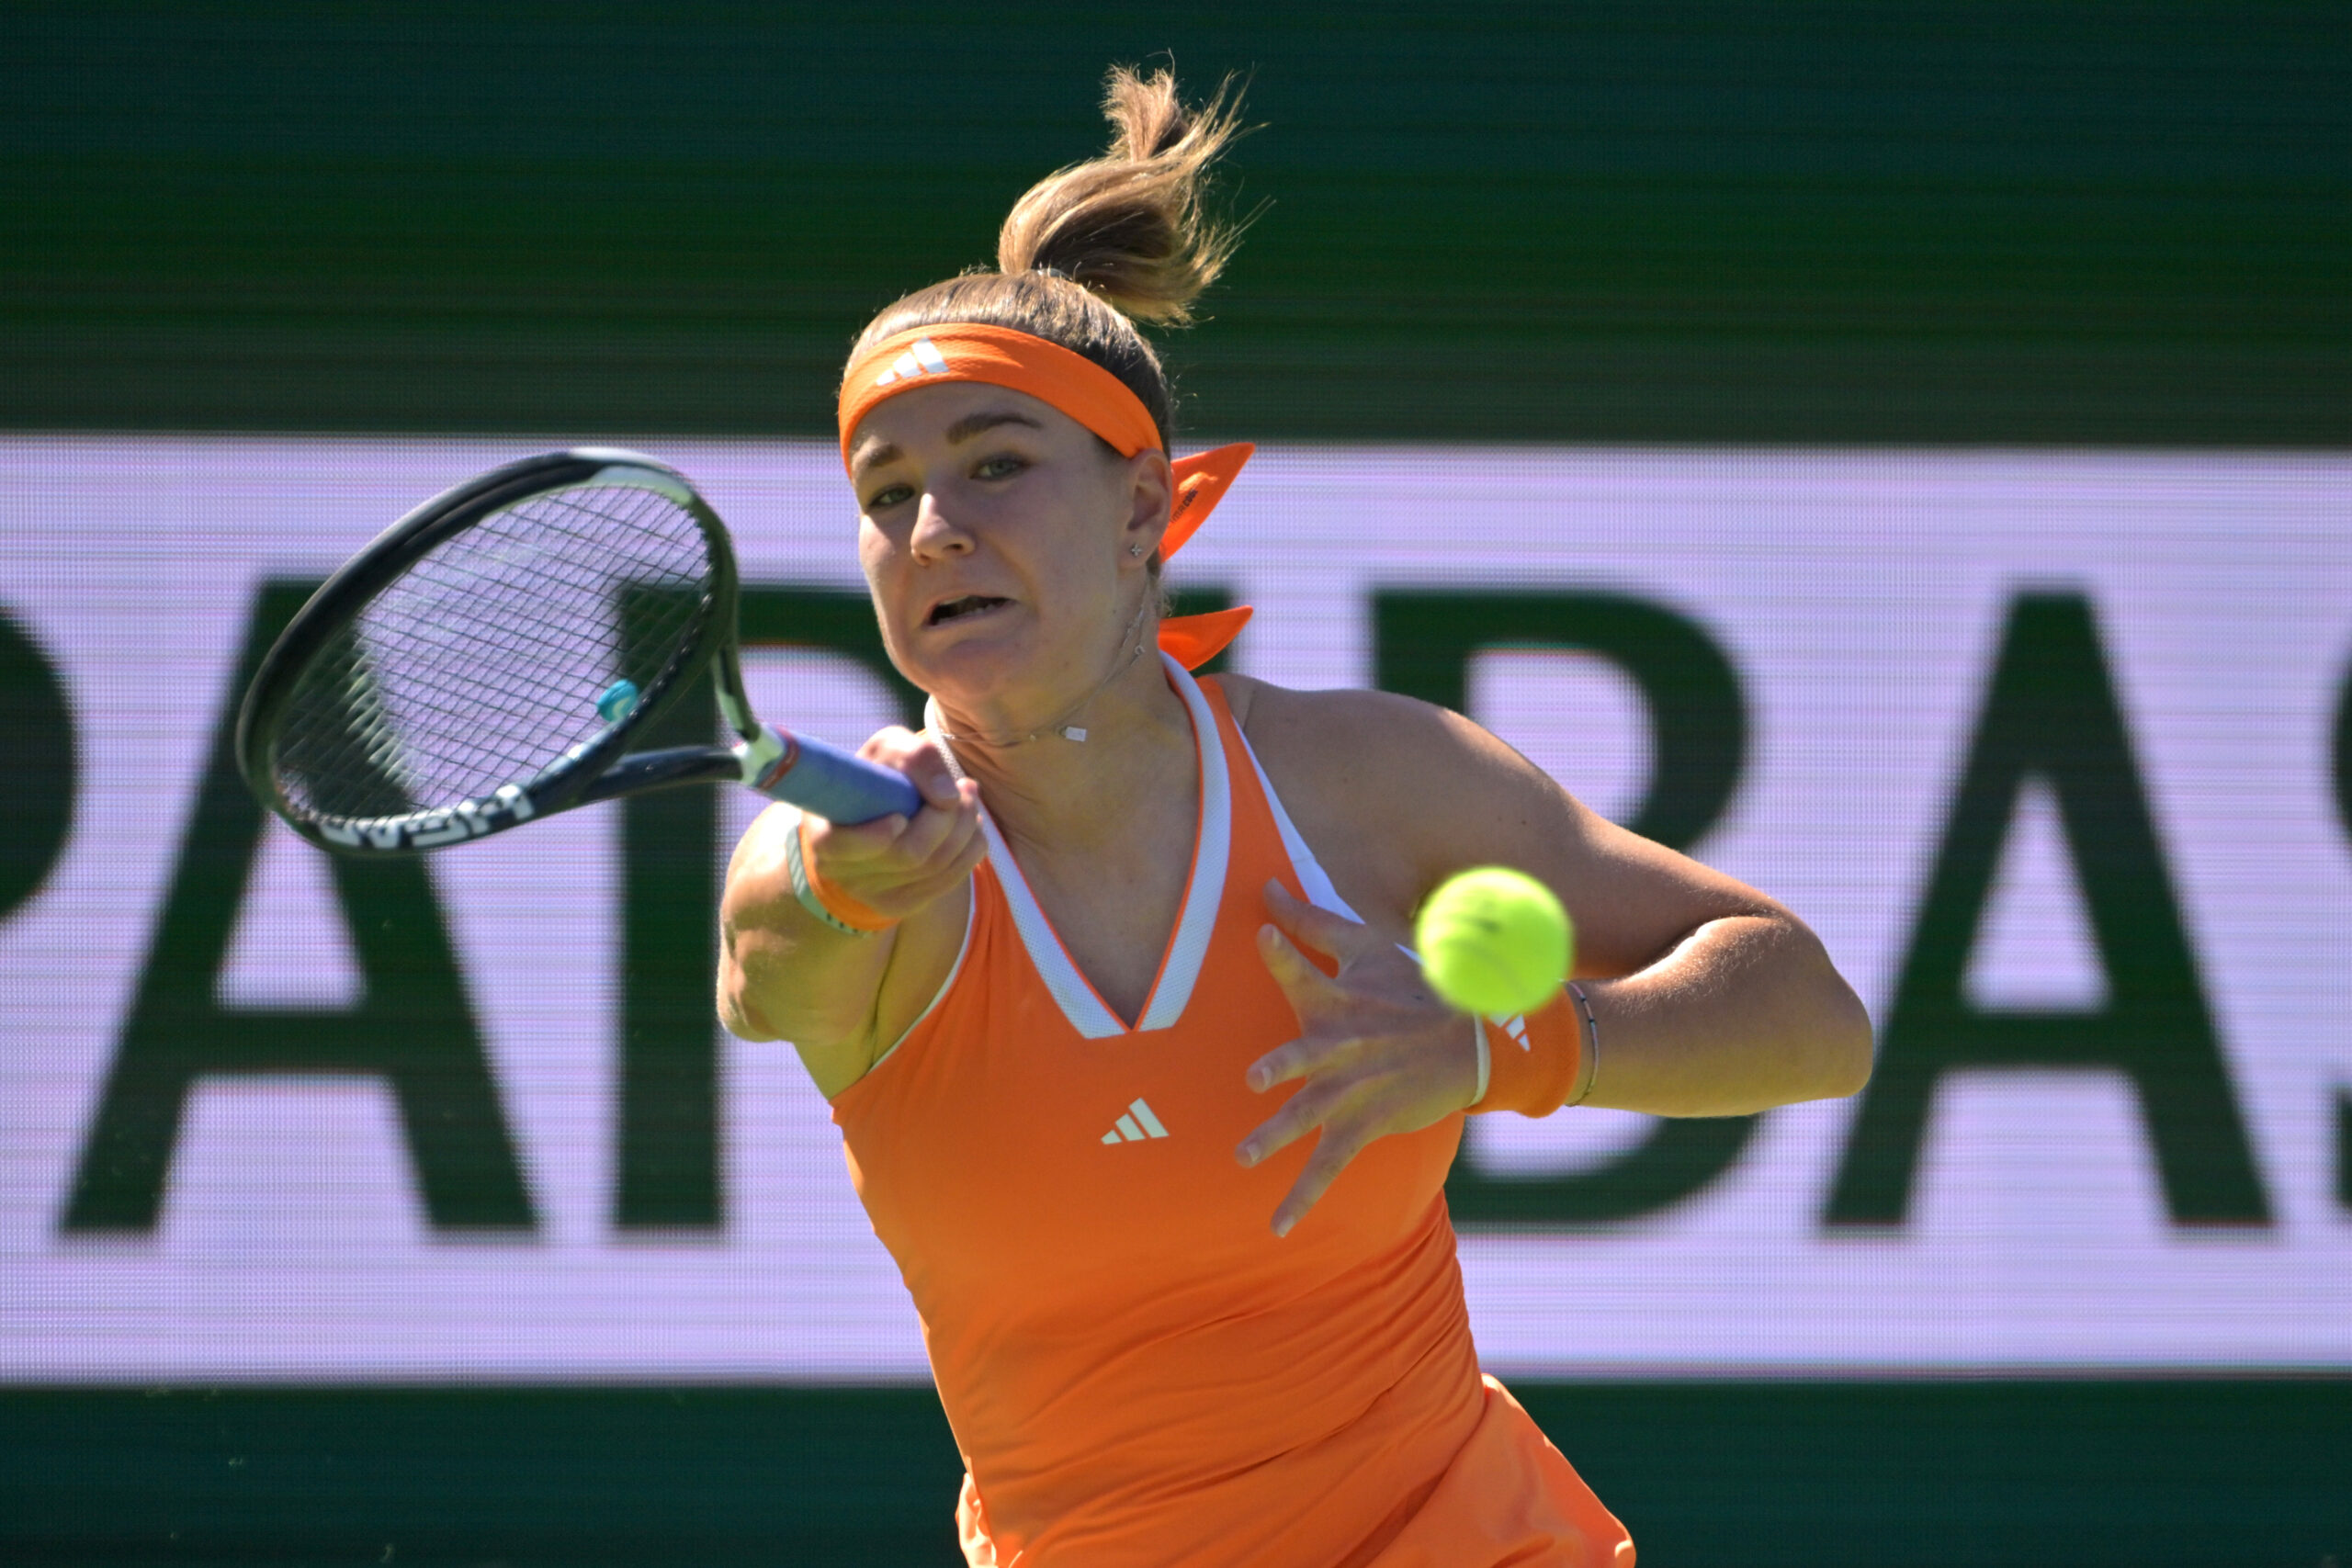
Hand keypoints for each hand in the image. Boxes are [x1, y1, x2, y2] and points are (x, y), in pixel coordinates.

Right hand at [800, 727, 986, 922]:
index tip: (900, 815)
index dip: (874, 836)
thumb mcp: (889, 749)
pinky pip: (949, 880)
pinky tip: (971, 825)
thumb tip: (947, 797)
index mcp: (824, 834)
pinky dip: (970, 849)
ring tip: (969, 797)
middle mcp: (843, 872)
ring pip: (934, 867)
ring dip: (965, 829)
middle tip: (964, 787)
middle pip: (907, 854)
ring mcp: (873, 894)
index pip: (840, 846)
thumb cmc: (878, 775)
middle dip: (946, 818)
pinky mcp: (903, 904)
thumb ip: (914, 757)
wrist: (878, 811)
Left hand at [1235, 881, 1480, 1236]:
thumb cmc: (1407, 988)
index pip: (1307, 972)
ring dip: (1279, 1135)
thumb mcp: (1365, 948)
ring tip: (1244, 1156)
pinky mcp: (1367, 1124)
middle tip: (1257, 1077)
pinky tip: (1276, 1226)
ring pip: (1313, 1115)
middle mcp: (1344, 1047)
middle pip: (1310, 1054)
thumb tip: (1265, 890)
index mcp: (1341, 1000)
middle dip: (1286, 1065)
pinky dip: (1303, 1196)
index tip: (1265, 934)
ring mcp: (1356, 1090)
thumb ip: (1311, 923)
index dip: (1285, 952)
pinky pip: (1329, 1166)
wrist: (1470, 1043)